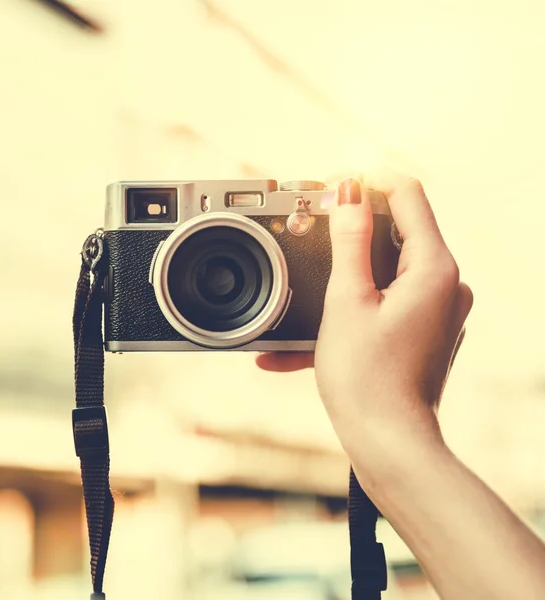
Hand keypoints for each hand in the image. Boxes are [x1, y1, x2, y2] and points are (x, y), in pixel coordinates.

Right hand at [256, 173, 472, 465]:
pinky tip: (306, 339)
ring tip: (305, 289)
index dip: (369, 181)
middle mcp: (446, 286)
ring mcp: (437, 310)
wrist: (387, 444)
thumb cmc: (366, 378)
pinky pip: (386, 304)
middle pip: (398, 233)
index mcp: (435, 269)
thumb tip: (349, 192)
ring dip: (345, 276)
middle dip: (352, 229)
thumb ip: (349, 239)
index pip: (408, 196)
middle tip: (313, 229)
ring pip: (387, 271)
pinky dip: (352, 310)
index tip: (334, 184)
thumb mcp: (346, 299)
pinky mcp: (423, 331)